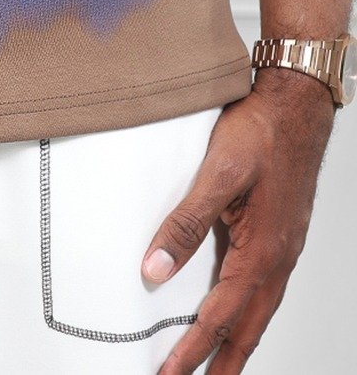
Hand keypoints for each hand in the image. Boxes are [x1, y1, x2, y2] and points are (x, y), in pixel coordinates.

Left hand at [141, 69, 335, 372]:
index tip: (168, 374)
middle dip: (222, 363)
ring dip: (234, 341)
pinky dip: (245, 311)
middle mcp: (275, 259)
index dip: (191, 350)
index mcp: (260, 253)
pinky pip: (260, 287)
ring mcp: (280, 249)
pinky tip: (231, 308)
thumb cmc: (260, 133)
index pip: (219, 317)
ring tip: (214, 364)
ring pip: (256, 311)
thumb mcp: (216, 175)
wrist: (296, 105)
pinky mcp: (278, 234)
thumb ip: (186, 223)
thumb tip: (156, 269)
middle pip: (246, 328)